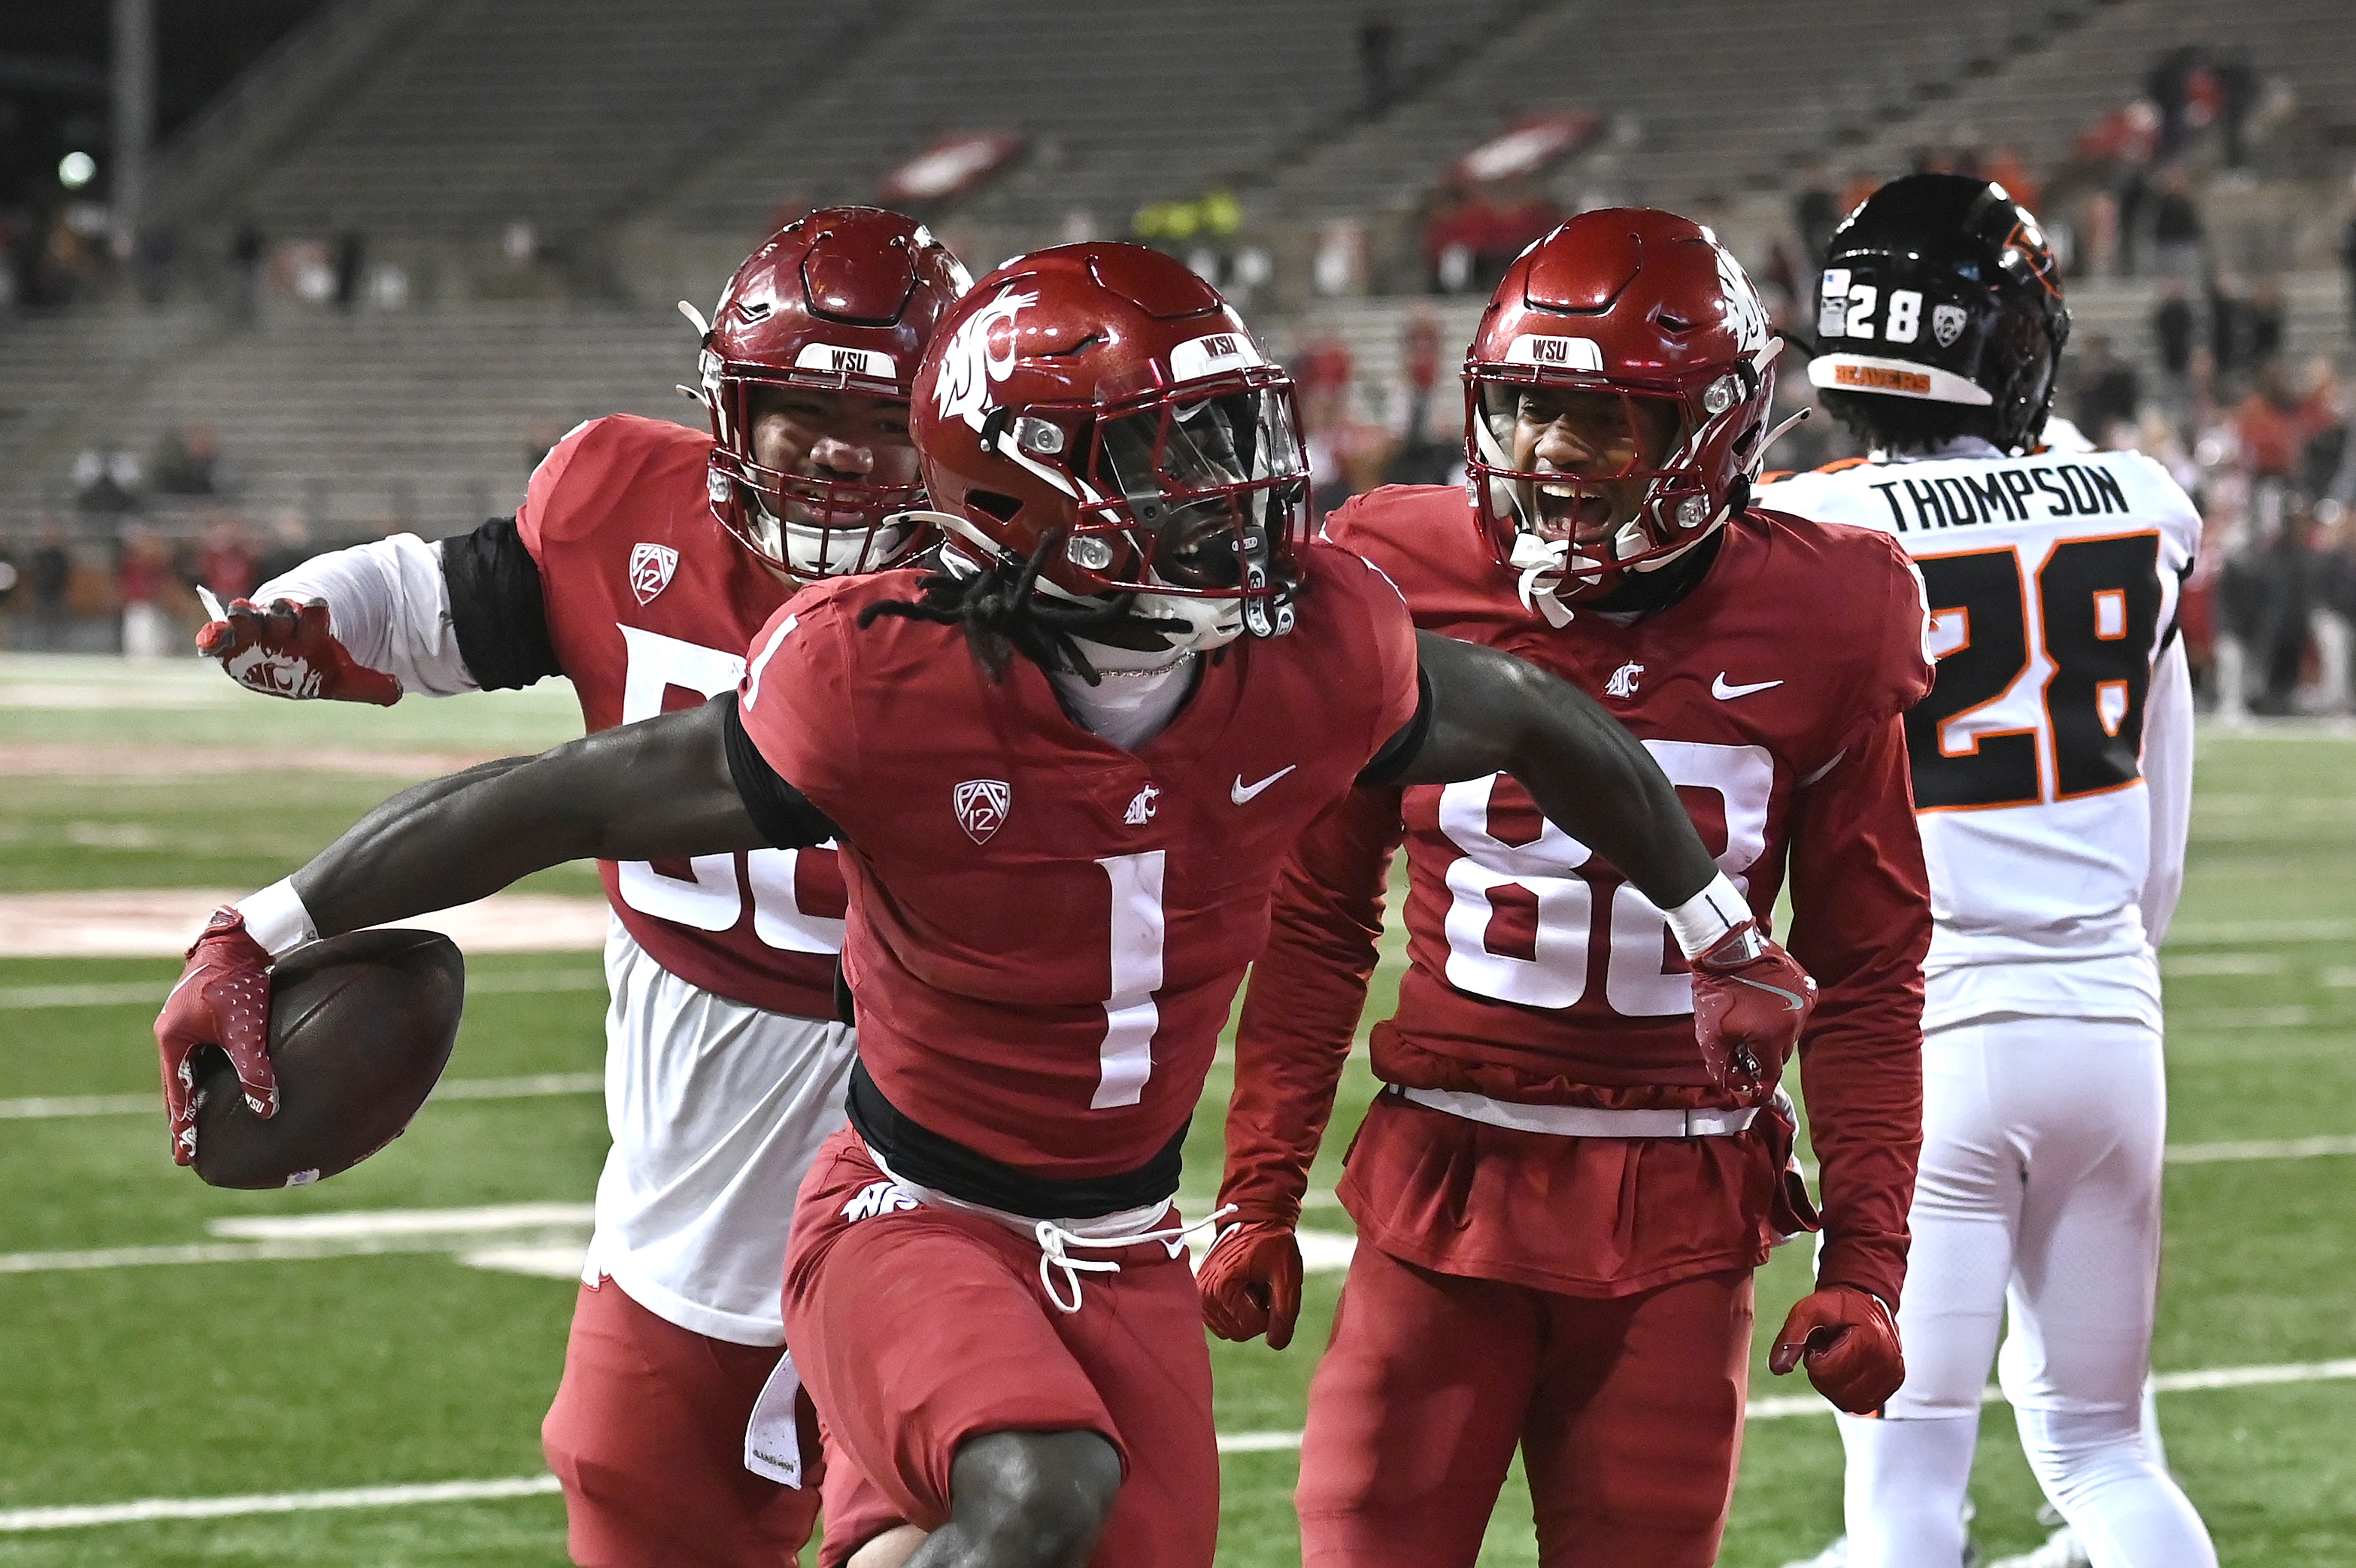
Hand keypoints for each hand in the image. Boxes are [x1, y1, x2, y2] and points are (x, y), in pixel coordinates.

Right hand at [154, 907, 277, 1164]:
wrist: (243, 938)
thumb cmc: (240, 983)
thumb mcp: (246, 1030)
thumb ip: (255, 1070)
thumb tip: (267, 1109)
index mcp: (172, 1040)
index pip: (176, 1095)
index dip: (182, 1126)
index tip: (184, 1156)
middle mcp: (171, 1032)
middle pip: (175, 1085)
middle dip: (181, 1117)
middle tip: (185, 1148)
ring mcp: (185, 1021)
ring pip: (186, 1069)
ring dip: (191, 1096)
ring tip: (197, 1121)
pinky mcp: (202, 1012)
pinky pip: (200, 1053)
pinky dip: (204, 1074)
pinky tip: (219, 1083)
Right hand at [198, 596, 401, 704]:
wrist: (286, 657)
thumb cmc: (315, 665)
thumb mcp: (344, 679)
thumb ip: (372, 685)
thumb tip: (397, 691)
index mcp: (310, 629)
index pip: (315, 612)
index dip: (315, 610)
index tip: (317, 608)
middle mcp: (281, 625)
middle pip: (279, 612)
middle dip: (278, 612)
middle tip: (278, 612)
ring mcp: (253, 631)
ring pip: (247, 616)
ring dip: (244, 615)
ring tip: (242, 615)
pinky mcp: (229, 644)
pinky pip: (217, 638)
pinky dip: (212, 637)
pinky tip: (210, 640)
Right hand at [1198, 1219, 1303, 1348]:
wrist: (1255, 1218)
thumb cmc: (1272, 1243)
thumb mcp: (1287, 1276)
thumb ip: (1284, 1313)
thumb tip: (1275, 1344)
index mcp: (1220, 1289)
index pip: (1251, 1327)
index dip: (1271, 1311)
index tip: (1271, 1286)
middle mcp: (1203, 1295)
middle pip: (1239, 1332)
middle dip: (1257, 1313)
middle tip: (1262, 1283)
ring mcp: (1199, 1295)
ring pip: (1230, 1329)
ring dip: (1246, 1312)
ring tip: (1252, 1283)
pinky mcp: (1200, 1293)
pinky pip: (1222, 1320)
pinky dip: (1236, 1309)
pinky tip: (1243, 1286)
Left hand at [1691, 921, 1815, 1096]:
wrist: (1726, 949)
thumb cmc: (1716, 992)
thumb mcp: (1711, 1033)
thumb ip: (1723, 1064)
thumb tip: (1734, 1087)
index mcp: (1772, 1038)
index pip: (1771, 1073)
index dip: (1759, 1081)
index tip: (1753, 1086)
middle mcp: (1794, 1024)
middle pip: (1781, 1054)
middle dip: (1764, 1054)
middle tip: (1746, 1045)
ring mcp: (1804, 1003)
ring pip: (1791, 1032)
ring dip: (1775, 1032)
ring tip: (1755, 1018)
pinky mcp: (1807, 986)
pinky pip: (1798, 1010)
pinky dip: (1784, 1012)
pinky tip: (1767, 1002)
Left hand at [1770, 1285, 1904, 1413]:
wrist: (1867, 1300)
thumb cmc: (1838, 1305)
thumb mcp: (1808, 1310)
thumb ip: (1791, 1337)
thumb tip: (1778, 1368)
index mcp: (1870, 1341)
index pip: (1825, 1370)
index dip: (1814, 1356)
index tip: (1822, 1340)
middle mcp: (1888, 1362)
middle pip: (1835, 1389)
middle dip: (1823, 1371)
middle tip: (1830, 1348)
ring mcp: (1893, 1376)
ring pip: (1847, 1402)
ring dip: (1834, 1383)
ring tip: (1840, 1357)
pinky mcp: (1894, 1385)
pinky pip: (1860, 1404)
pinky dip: (1848, 1391)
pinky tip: (1850, 1369)